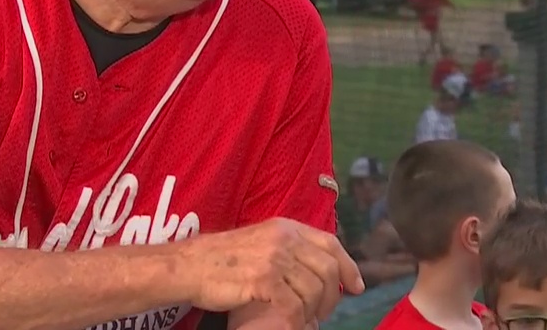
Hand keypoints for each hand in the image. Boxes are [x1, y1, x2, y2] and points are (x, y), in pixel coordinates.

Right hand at [181, 218, 364, 327]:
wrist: (189, 265)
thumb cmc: (221, 260)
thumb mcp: (259, 241)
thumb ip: (287, 249)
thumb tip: (317, 268)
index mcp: (285, 227)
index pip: (330, 243)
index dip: (348, 266)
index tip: (357, 286)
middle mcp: (284, 239)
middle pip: (328, 269)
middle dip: (333, 296)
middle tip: (324, 313)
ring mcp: (274, 258)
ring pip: (314, 290)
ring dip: (313, 311)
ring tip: (304, 319)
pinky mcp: (263, 280)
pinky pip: (294, 306)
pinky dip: (297, 320)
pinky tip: (291, 325)